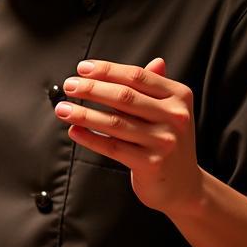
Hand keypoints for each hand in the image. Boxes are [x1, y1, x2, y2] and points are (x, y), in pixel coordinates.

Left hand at [53, 57, 204, 215]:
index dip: (107, 70)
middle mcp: (175, 117)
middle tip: (69, 86)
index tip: (82, 68)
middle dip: (91, 89)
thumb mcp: (169, 112)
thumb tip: (154, 60)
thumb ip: (157, 88)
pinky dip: (90, 137)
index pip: (137, 76)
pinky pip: (112, 147)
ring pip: (114, 122)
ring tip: (63, 108)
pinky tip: (74, 130)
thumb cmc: (167, 143)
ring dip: (83, 114)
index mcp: (179, 97)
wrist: (183, 185)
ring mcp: (163, 141)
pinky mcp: (151, 163)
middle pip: (123, 96)